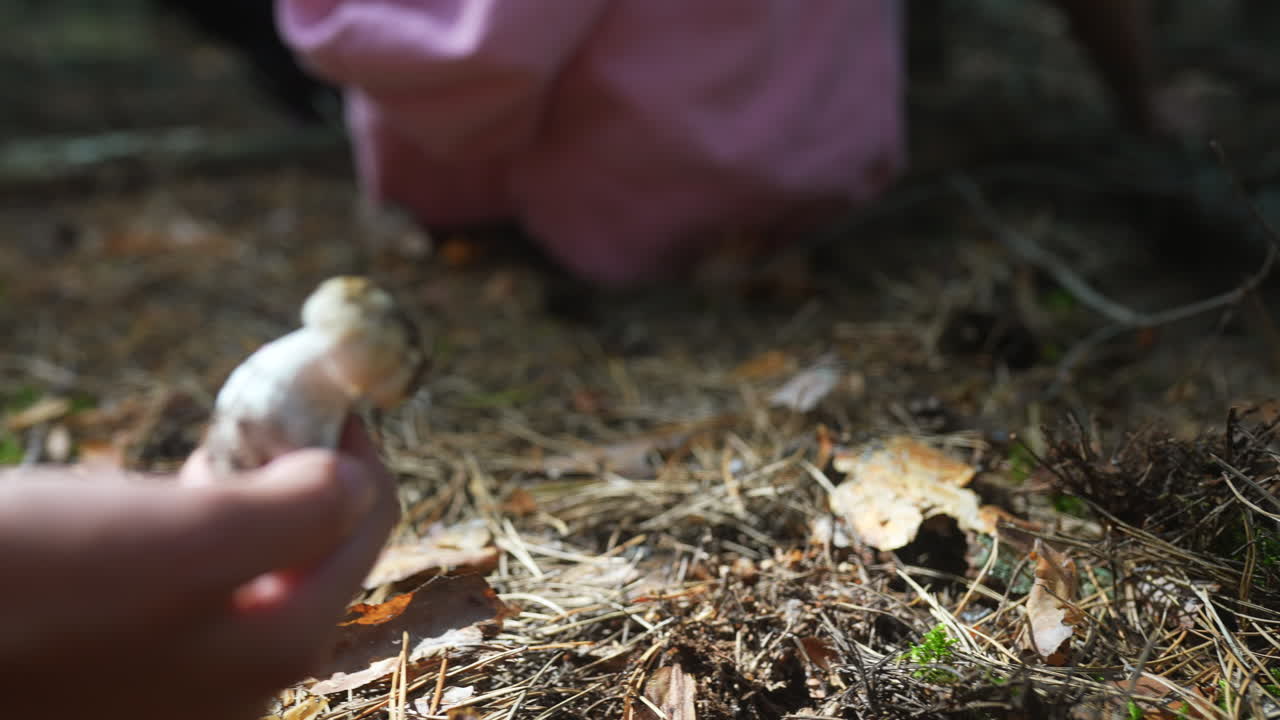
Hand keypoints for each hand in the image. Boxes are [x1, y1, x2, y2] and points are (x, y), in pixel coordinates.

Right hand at [0, 419, 397, 719]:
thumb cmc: (27, 580)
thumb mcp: (175, 538)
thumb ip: (293, 514)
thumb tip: (354, 484)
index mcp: (277, 646)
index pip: (362, 522)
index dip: (350, 444)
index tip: (313, 390)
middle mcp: (240, 684)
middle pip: (311, 549)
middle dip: (291, 475)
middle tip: (243, 425)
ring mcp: (178, 688)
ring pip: (249, 568)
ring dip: (237, 503)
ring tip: (191, 463)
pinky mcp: (121, 677)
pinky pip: (189, 593)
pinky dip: (183, 540)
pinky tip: (133, 518)